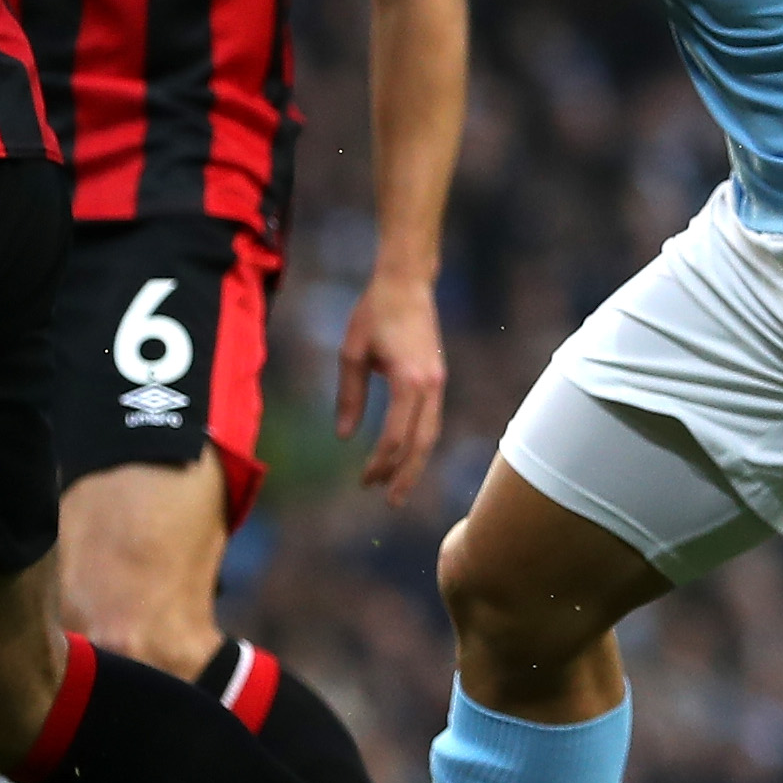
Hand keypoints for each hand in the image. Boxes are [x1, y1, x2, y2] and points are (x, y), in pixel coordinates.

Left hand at [335, 272, 446, 500]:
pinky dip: (420, 442)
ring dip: (415, 463)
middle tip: (389, 501)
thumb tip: (343, 436)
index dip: (380, 462)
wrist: (408, 281)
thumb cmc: (375, 312)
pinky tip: (406, 455)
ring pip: (431, 434)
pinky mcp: (438, 378)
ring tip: (399, 487)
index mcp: (408, 380)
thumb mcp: (351, 353)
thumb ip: (349, 396)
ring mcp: (439, 382)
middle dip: (405, 475)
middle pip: (421, 443)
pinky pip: (432, 419)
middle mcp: (430, 386)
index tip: (363, 480)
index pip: (396, 435)